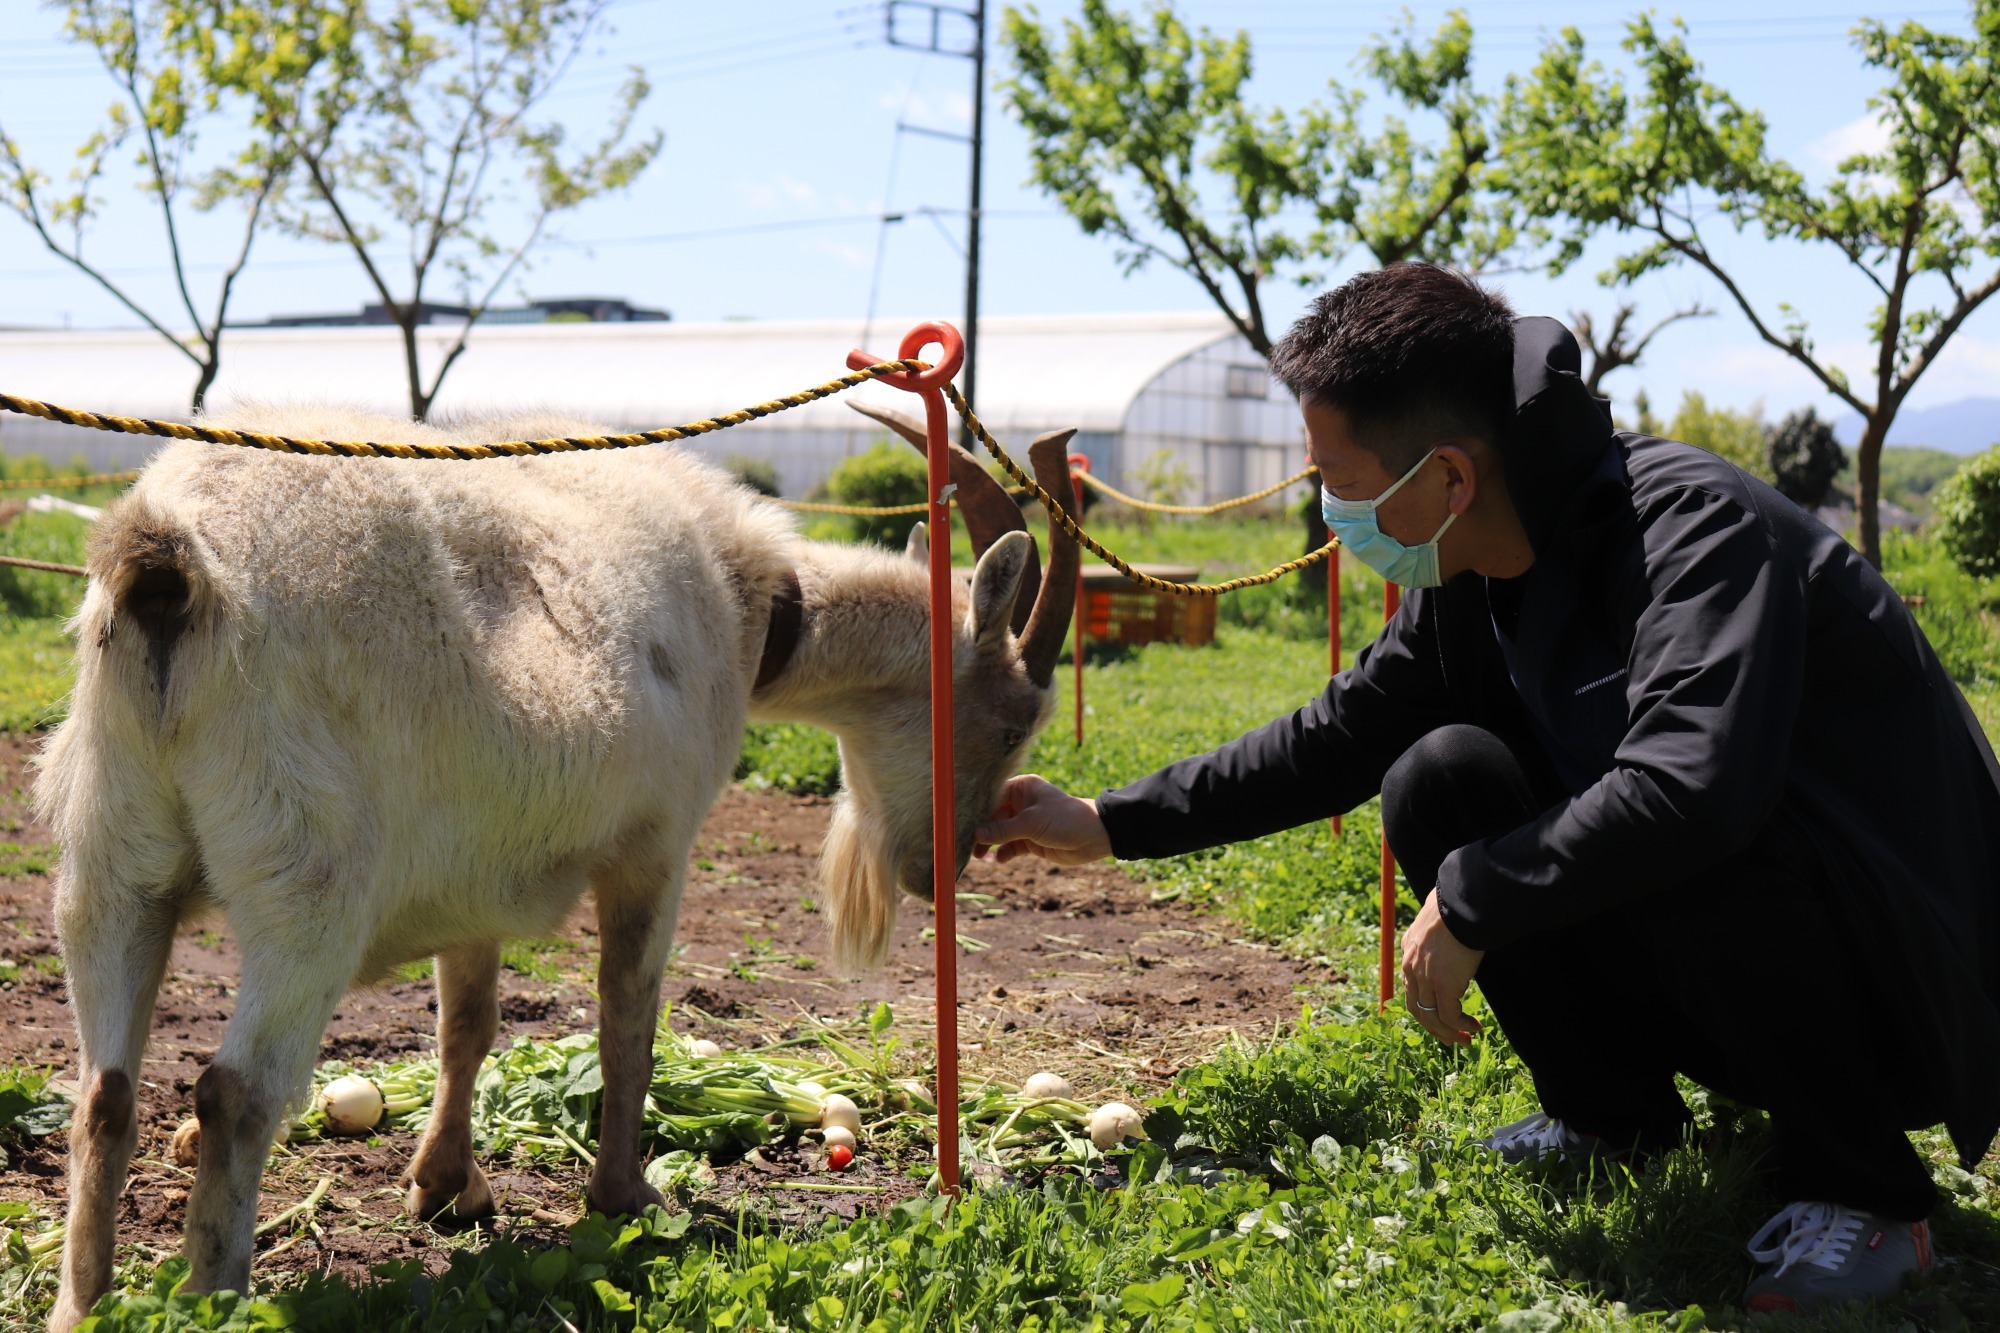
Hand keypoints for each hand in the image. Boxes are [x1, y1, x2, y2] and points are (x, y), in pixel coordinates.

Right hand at [973, 774, 1112, 865]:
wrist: (1095, 837)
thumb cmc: (1066, 819)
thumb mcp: (1032, 823)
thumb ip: (1003, 830)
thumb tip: (976, 834)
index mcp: (1022, 788)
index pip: (992, 796)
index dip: (976, 809)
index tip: (959, 821)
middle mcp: (1021, 803)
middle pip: (992, 816)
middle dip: (980, 830)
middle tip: (965, 844)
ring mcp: (1026, 822)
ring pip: (999, 833)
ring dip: (989, 844)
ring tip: (979, 856)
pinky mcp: (1031, 840)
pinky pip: (1010, 846)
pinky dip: (1004, 853)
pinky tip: (1000, 860)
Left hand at [1400, 889, 1484, 1045]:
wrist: (1459, 906)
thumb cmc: (1455, 907)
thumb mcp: (1437, 918)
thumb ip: (1438, 931)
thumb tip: (1452, 926)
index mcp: (1408, 949)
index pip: (1410, 984)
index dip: (1424, 1003)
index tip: (1438, 1014)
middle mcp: (1411, 966)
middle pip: (1416, 1007)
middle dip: (1433, 1026)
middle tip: (1449, 1037)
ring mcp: (1425, 978)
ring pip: (1431, 1017)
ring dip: (1447, 1032)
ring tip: (1463, 1039)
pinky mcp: (1443, 986)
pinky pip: (1449, 1016)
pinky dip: (1461, 1026)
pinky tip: (1473, 1028)